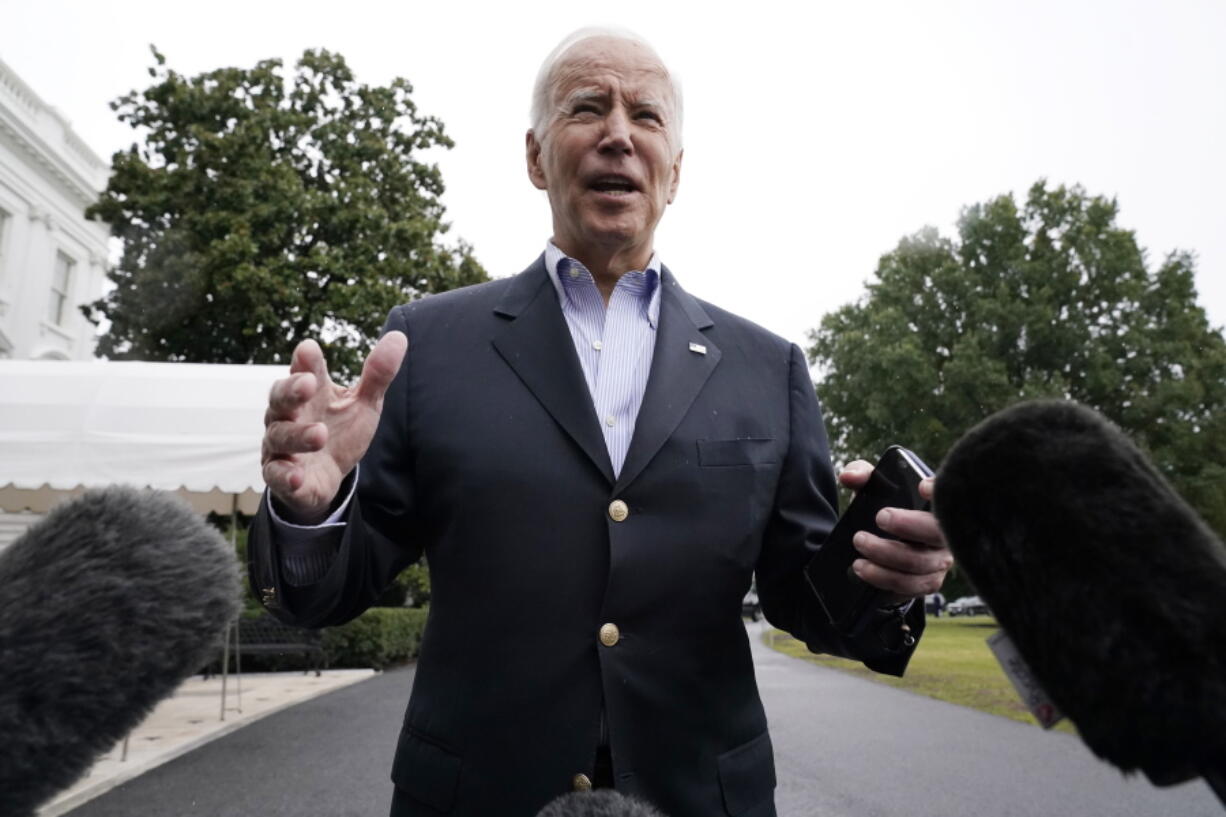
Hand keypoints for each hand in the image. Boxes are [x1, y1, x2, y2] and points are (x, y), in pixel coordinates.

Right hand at [261, 332, 407, 522]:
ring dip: (298, 435)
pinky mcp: (281, 476)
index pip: (304, 370)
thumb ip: (377, 374)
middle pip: (280, 398)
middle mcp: (288, 415)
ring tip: (319, 434)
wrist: (327, 476)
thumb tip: (399, 337)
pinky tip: (297, 476)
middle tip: (307, 384)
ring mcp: (282, 446)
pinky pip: (276, 475)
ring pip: (280, 436)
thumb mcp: (364, 403)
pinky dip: (285, 475)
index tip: (308, 349)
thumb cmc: (341, 431)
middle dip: (291, 391)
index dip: (305, 361)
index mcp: (309, 392)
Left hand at [838, 459, 952, 604]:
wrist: (884, 550)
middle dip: (907, 525)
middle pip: (937, 532)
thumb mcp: (874, 490)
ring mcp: (940, 560)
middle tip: (880, 518)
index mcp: (937, 507)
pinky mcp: (928, 582)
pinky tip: (864, 569)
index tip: (922, 486)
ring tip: (860, 543)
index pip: (948, 496)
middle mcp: (946, 534)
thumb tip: (849, 477)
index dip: (939, 491)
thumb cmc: (885, 511)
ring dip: (886, 555)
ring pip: (919, 562)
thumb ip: (863, 476)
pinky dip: (884, 578)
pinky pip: (911, 585)